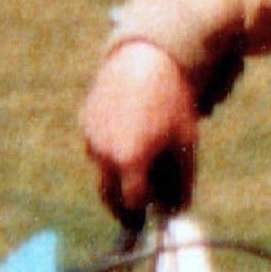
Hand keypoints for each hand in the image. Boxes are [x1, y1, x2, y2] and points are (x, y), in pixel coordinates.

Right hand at [80, 39, 198, 227]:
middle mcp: (103, 153)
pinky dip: (109, 147)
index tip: (149, 214)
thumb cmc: (171, 102)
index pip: (131, 202)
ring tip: (140, 154)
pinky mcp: (85, 120)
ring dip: (116, 171)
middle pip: (108, 193)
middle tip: (136, 207)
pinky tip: (129, 130)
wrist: (147, 57)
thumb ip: (182, 181)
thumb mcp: (185, 142)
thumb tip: (179, 210)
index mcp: (129, 161)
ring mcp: (90, 136)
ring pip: (102, 167)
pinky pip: (96, 144)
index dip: (142, 210)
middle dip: (122, 203)